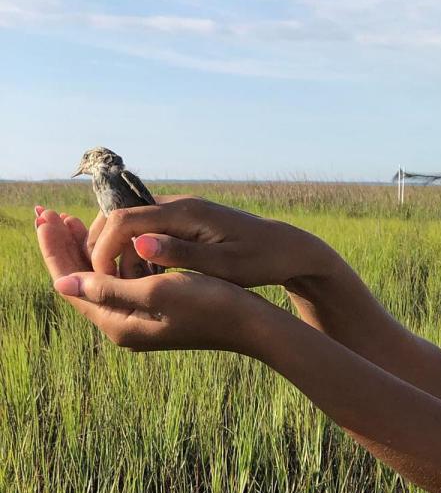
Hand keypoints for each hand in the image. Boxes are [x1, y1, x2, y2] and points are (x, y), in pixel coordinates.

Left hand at [35, 208, 273, 354]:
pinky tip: (113, 239)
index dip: (56, 248)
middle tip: (48, 213)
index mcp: (120, 324)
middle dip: (64, 246)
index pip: (71, 283)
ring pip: (100, 279)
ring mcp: (141, 319)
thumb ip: (109, 287)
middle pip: (80, 281)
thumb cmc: (211, 303)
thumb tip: (62, 282)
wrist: (253, 323)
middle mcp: (125, 325)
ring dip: (87, 248)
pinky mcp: (157, 311)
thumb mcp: (158, 292)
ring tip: (72, 219)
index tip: (44, 217)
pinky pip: (121, 281)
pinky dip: (112, 257)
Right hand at [65, 195, 324, 287]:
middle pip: (120, 218)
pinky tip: (147, 279)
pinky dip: (138, 253)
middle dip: (105, 250)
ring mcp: (182, 212)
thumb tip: (140, 243)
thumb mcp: (224, 264)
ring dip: (122, 254)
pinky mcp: (186, 223)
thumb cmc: (261, 260)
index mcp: (186, 213)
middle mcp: (180, 206)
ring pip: (132, 227)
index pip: (123, 220)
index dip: (103, 248)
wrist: (288, 249)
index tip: (100, 279)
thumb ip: (183, 255)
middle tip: (106, 284)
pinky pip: (148, 232)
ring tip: (129, 287)